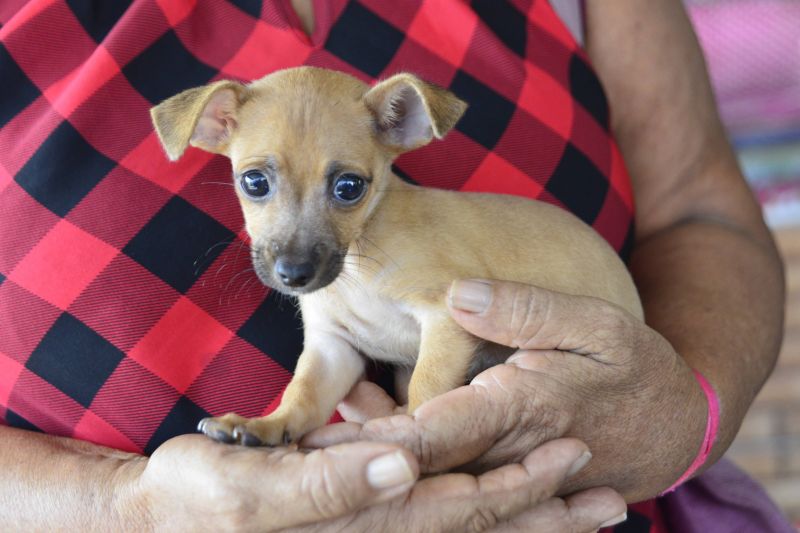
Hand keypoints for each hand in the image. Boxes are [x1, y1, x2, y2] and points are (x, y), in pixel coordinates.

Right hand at [117, 433, 624, 531]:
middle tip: (609, 498)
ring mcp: (374, 521)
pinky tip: (485, 480)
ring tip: (581, 494)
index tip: (573, 460)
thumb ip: (326, 482)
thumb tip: (407, 468)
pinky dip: (466, 494)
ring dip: (520, 505)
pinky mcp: (361, 511)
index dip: (518, 488)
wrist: (162, 516)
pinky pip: (428, 508)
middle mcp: (381, 526)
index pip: (461, 508)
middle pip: (477, 520)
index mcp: (366, 518)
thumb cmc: (196, 499)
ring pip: (463, 515)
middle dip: (541, 511)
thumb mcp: (249, 490)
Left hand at [305, 279, 706, 500]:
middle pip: (415, 462)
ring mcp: (502, 469)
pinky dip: (404, 448)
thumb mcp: (597, 325)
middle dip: (358, 453)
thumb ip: (528, 310)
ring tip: (317, 423)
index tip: (322, 432)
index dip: (376, 437)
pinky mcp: (504, 472)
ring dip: (373, 452)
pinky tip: (364, 411)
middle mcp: (501, 450)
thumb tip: (463, 294)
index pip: (434, 433)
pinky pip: (449, 469)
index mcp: (520, 411)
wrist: (674, 424)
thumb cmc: (636, 370)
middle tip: (295, 444)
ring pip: (426, 471)